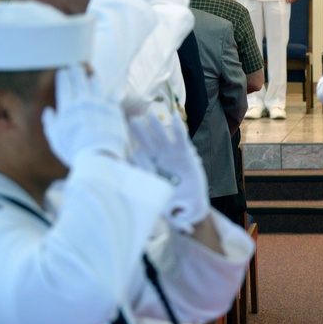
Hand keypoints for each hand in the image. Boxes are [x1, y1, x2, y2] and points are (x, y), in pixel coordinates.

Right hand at [42, 65, 127, 166]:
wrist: (98, 154)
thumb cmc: (73, 149)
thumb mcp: (55, 137)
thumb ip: (51, 122)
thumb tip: (49, 111)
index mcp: (68, 107)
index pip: (64, 86)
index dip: (63, 76)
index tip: (63, 70)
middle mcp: (84, 102)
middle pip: (80, 81)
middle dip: (77, 72)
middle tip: (75, 66)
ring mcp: (101, 105)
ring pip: (97, 85)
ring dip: (94, 78)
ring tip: (92, 75)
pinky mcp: (115, 110)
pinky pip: (115, 97)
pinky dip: (114, 93)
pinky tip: (116, 89)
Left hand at [128, 111, 209, 232]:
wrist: (190, 207)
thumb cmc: (174, 209)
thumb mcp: (165, 210)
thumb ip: (163, 208)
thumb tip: (163, 206)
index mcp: (149, 173)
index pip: (140, 162)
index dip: (138, 160)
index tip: (136, 156)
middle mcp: (158, 163)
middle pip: (147, 145)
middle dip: (140, 134)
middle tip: (132, 121)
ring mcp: (171, 158)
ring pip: (161, 139)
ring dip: (156, 127)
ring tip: (149, 113)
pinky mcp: (186, 155)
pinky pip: (181, 140)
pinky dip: (178, 130)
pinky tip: (175, 117)